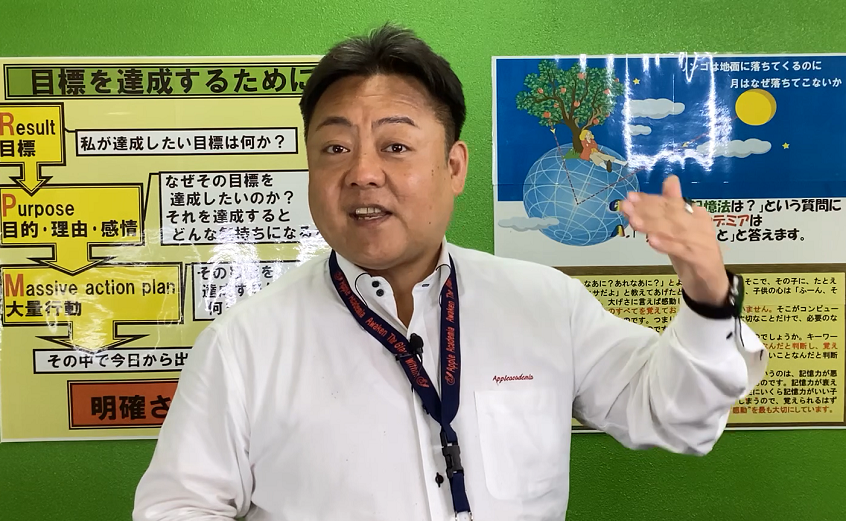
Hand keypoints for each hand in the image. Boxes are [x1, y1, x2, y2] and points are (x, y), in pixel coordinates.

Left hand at [620, 175, 728, 305]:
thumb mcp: (678, 230)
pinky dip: (666, 245)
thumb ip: (672, 208)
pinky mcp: (702, 260)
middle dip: (647, 209)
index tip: (631, 196)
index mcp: (696, 215)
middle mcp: (700, 225)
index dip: (650, 200)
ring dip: (652, 225)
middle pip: (671, 214)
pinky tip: (651, 241)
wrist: (711, 284)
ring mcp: (702, 242)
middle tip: (627, 205)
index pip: (670, 204)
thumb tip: (670, 180)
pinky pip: (682, 250)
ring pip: (674, 231)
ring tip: (634, 221)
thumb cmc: (691, 254)